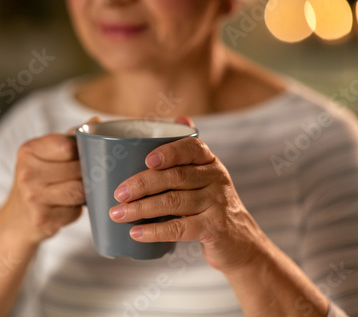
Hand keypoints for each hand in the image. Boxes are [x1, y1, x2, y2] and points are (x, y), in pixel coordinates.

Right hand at [3, 117, 99, 244]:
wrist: (18, 217)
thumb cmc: (39, 180)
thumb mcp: (48, 154)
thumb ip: (72, 138)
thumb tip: (96, 121)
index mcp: (29, 150)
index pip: (69, 146)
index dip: (83, 151)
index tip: (87, 156)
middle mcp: (27, 172)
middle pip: (77, 169)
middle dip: (88, 173)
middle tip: (87, 176)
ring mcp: (33, 196)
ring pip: (79, 190)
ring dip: (85, 192)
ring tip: (78, 190)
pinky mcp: (42, 218)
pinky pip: (74, 211)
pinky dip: (76, 210)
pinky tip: (67, 207)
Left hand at [109, 117, 267, 272]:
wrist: (240, 240)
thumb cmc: (210, 203)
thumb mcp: (204, 175)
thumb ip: (188, 152)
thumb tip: (179, 116)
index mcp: (209, 161)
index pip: (191, 148)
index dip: (169, 152)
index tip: (146, 160)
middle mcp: (216, 178)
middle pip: (176, 177)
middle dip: (142, 184)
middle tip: (118, 194)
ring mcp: (216, 204)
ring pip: (174, 202)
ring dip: (141, 208)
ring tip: (117, 214)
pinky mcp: (214, 229)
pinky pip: (180, 228)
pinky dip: (155, 231)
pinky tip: (136, 233)